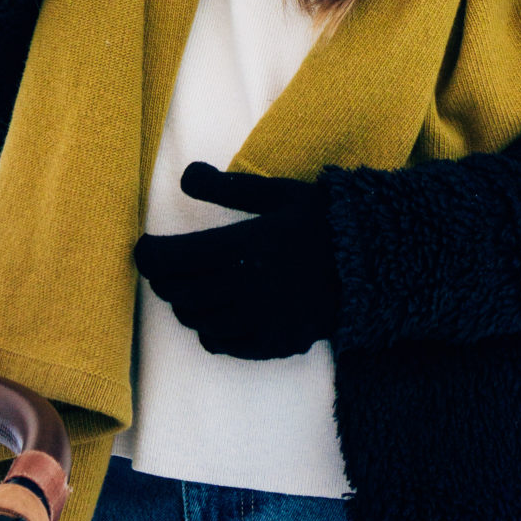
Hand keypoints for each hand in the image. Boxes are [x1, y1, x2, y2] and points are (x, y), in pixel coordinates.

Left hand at [133, 163, 339, 359]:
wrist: (377, 261)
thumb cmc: (325, 220)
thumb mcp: (279, 194)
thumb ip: (228, 187)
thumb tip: (184, 176)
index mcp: (246, 246)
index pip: (175, 259)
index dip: (149, 256)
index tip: (143, 248)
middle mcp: (249, 287)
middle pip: (181, 292)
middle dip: (163, 279)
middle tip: (162, 267)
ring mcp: (262, 320)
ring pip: (197, 320)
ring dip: (184, 304)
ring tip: (188, 288)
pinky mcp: (275, 342)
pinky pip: (224, 344)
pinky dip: (209, 330)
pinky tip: (216, 315)